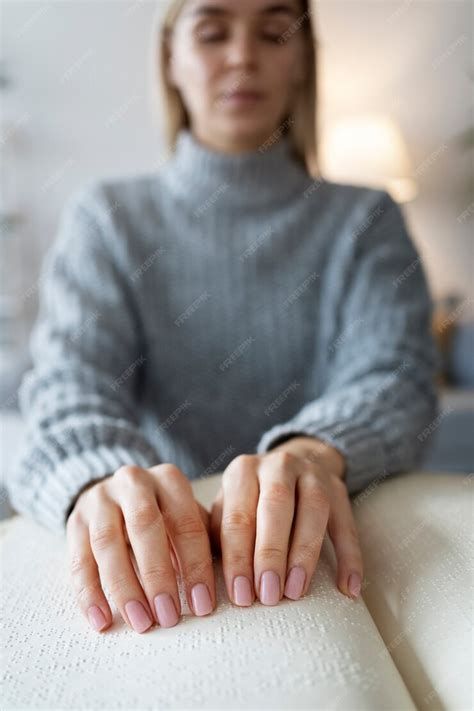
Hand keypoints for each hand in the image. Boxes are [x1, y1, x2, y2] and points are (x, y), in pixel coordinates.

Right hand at [66, 464, 215, 633]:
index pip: (186, 523)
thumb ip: (202, 540)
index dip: (195, 566)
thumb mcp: (184, 515)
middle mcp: (133, 482)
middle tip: (169, 617)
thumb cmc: (161, 513)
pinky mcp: (74, 520)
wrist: (112, 492)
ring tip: (140, 622)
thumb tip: (233, 579)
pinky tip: (102, 619)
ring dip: (124, 587)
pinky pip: (78, 559)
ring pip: (108, 543)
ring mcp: (99, 499)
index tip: (203, 605)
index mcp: (168, 480)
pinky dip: (89, 592)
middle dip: (158, 576)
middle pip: (144, 527)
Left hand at [210, 436, 362, 605]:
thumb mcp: (228, 505)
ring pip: (312, 510)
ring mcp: (312, 474)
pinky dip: (350, 557)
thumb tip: (199, 575)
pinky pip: (347, 524)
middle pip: (275, 507)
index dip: (238, 557)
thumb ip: (214, 532)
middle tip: (267, 595)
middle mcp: (278, 466)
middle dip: (270, 554)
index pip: (238, 516)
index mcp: (243, 471)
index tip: (239, 594)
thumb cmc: (252, 498)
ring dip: (304, 554)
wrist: (296, 462)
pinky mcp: (339, 490)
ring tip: (296, 592)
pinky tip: (347, 588)